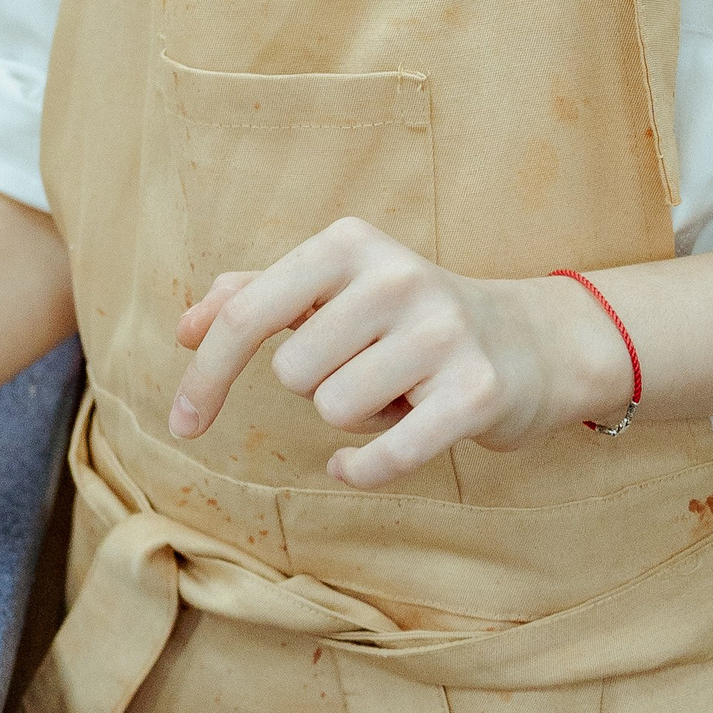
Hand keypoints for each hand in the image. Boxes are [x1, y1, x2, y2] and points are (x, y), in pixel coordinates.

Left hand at [167, 217, 629, 489]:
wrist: (530, 341)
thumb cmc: (406, 317)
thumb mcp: (332, 289)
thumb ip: (254, 297)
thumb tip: (185, 329)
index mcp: (348, 244)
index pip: (249, 314)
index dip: (206, 375)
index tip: (182, 423)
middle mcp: (397, 276)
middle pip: (293, 374)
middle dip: (319, 386)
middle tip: (368, 368)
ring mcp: (443, 332)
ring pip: (335, 412)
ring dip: (355, 418)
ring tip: (398, 390)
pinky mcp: (477, 392)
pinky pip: (384, 455)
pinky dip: (361, 469)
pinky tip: (359, 462)